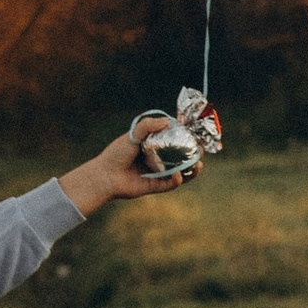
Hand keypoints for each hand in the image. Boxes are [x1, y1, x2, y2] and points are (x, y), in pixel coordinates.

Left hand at [58, 121, 197, 215]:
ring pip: (180, 172)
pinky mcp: (155, 186)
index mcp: (153, 146)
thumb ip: (147, 126)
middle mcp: (158, 159)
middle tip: (201, 149)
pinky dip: (177, 180)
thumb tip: (168, 121)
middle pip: (181, 156)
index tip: (196, 134)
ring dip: (191, 169)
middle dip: (194, 154)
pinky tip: (179, 175)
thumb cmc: (116, 153)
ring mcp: (158, 173)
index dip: (186, 138)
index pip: (174, 140)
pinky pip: (170, 184)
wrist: (105, 175)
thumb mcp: (132, 134)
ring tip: (199, 164)